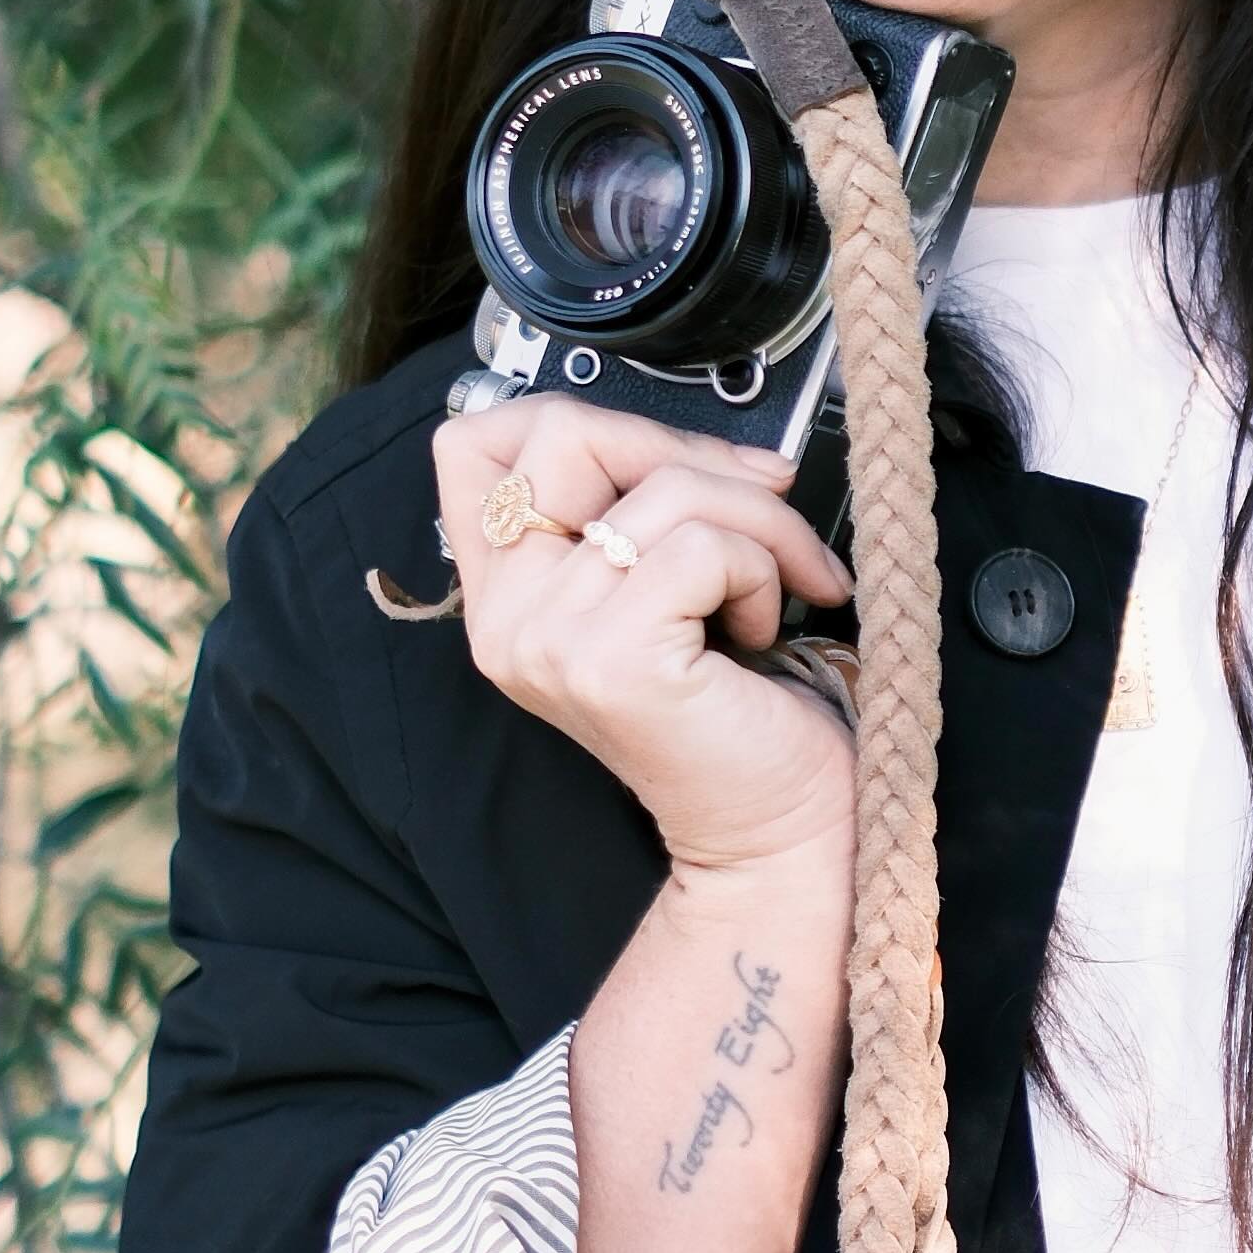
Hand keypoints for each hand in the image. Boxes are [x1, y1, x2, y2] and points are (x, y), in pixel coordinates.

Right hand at [432, 399, 855, 892]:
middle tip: (763, 505)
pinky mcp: (612, 660)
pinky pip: (701, 546)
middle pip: (564, 433)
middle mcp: (507, 620)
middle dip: (689, 452)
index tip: (670, 467)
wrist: (778, 830)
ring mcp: (548, 640)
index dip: (583, 421)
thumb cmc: (739, 709)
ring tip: (775, 590)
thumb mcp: (666, 584)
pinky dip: (761, 571)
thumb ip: (645, 509)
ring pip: (666, 490)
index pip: (474, 441)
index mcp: (504, 597)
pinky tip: (760, 629)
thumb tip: (728, 444)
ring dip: (759, 525)